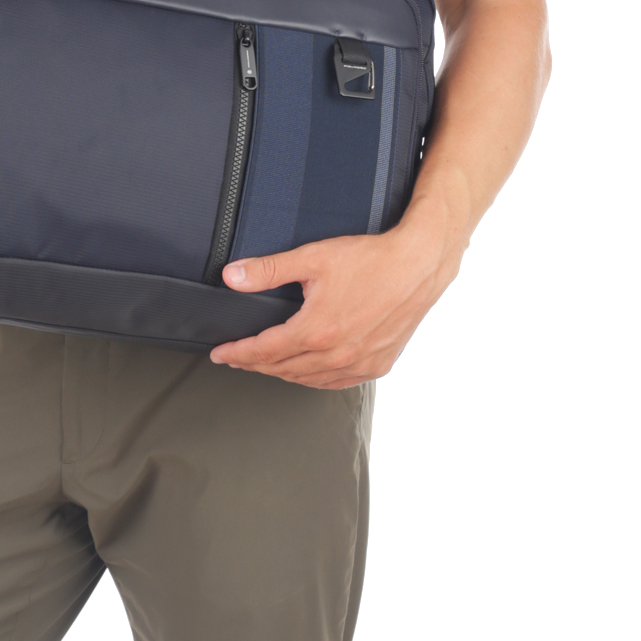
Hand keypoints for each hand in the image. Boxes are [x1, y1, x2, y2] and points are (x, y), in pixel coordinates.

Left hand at [208, 206, 464, 388]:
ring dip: (283, 373)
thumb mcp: (313, 258)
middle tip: (237, 358)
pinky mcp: (378, 364)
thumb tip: (232, 277)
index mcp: (317, 330)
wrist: (419, 264)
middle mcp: (337, 354)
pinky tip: (308, 373)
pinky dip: (315, 379)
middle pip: (283, 368)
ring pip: (309, 379)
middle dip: (255, 363)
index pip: (264, 350)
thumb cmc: (371, 259)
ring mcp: (359, 363)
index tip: (220, 354)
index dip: (238, 353)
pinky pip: (337, 383)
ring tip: (266, 364)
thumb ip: (269, 269)